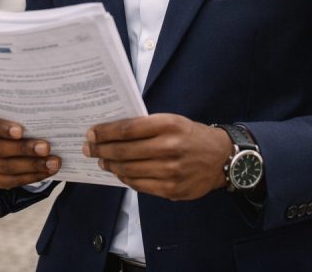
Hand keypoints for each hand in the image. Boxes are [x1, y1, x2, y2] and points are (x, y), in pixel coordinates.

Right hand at [0, 112, 60, 188]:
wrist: (8, 136)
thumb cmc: (13, 118)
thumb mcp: (13, 111)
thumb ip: (21, 111)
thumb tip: (46, 112)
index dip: (0, 128)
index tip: (21, 130)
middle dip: (24, 149)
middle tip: (46, 147)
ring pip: (7, 167)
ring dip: (33, 165)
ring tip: (54, 162)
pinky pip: (12, 181)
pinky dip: (32, 176)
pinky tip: (47, 171)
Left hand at [84, 113, 230, 199]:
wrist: (222, 158)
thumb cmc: (191, 136)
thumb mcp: (172, 121)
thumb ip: (147, 126)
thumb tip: (112, 132)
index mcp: (168, 125)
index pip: (128, 129)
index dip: (105, 132)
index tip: (91, 133)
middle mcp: (169, 147)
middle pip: (124, 150)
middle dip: (101, 149)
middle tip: (89, 149)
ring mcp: (170, 171)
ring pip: (129, 169)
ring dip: (110, 165)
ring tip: (102, 161)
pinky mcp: (171, 190)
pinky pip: (139, 185)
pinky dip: (125, 178)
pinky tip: (119, 172)